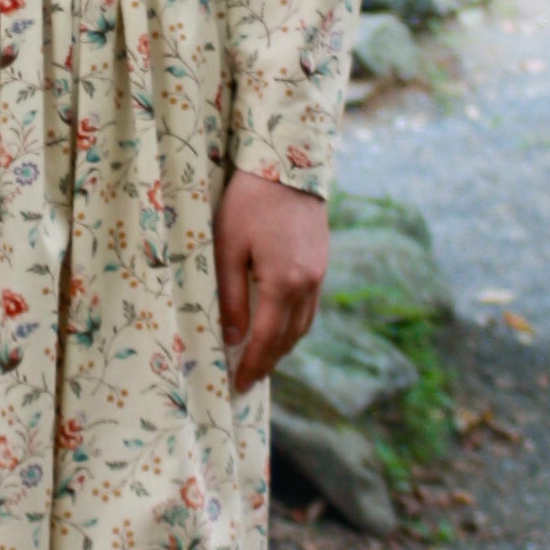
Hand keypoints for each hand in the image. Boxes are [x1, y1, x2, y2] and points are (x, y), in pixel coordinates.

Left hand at [213, 168, 327, 394]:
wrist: (287, 163)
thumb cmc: (248, 203)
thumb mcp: (227, 249)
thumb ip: (230, 297)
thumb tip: (233, 338)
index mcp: (284, 283)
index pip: (267, 340)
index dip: (253, 365)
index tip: (239, 385)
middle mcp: (308, 284)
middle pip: (289, 338)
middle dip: (268, 362)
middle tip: (248, 380)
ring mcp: (319, 273)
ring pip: (303, 324)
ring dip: (283, 346)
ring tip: (262, 359)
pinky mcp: (321, 262)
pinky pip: (309, 306)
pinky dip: (293, 324)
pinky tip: (278, 326)